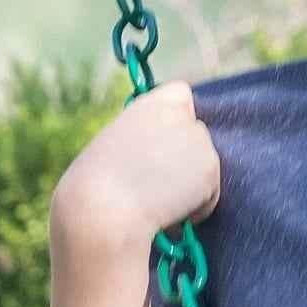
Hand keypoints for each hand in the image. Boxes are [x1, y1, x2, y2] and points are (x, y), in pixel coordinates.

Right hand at [52, 83, 220, 252]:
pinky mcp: (210, 167)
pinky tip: (168, 212)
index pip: (181, 94)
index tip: (165, 142)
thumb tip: (168, 154)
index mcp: (149, 104)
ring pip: (205, 165)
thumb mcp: (116, 144)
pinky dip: (196, 208)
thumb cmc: (96, 186)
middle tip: (158, 183)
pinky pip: (210, 194)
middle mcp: (178, 114)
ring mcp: (198, 139)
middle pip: (196, 133)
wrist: (104, 208)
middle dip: (186, 157)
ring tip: (157, 201)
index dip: (178, 118)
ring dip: (190, 185)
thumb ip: (147, 137)